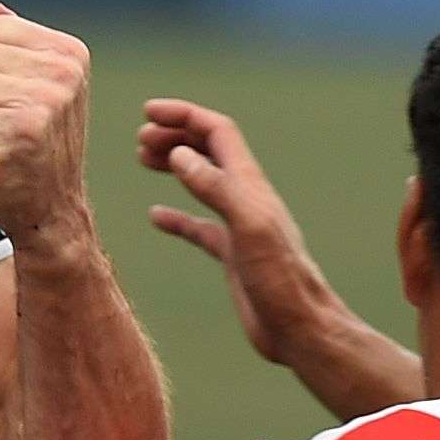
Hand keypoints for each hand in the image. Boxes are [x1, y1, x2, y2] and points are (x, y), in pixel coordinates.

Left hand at [0, 1, 95, 245]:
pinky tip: (1, 156)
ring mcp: (46, 102)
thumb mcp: (31, 85)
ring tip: (5, 137)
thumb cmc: (36, 144)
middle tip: (10, 122)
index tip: (19, 98)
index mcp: (69, 52)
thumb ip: (10, 43)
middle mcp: (64, 72)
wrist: (52, 208)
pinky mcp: (21, 132)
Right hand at [137, 97, 343, 361]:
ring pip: (202, 182)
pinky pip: (200, 226)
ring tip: (143, 158)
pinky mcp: (233, 255)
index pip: (216, 133)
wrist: (300, 327)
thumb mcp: (247, 227)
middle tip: (140, 138)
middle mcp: (245, 199)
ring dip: (174, 164)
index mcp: (250, 186)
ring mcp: (239, 226)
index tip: (147, 112)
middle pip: (209, 150)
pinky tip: (156, 216)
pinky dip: (176, 215)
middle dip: (175, 135)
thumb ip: (216, 188)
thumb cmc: (280, 280)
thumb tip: (179, 155)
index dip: (184, 116)